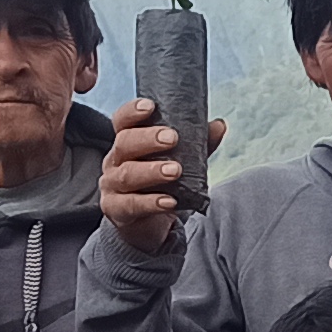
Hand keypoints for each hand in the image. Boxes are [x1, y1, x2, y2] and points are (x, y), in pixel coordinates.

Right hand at [94, 98, 223, 253]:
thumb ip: (197, 144)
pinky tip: (169, 201)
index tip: (151, 106)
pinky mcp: (116, 210)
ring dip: (152, 171)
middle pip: (124, 143)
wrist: (147, 224)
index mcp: (127, 142)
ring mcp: (112, 186)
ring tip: (175, 171)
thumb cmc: (160, 184)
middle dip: (148, 139)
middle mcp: (115, 161)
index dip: (133, 112)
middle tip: (172, 138)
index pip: (122, 121)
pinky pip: (131, 204)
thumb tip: (219, 125)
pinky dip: (151, 202)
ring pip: (127, 174)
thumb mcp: (179, 161)